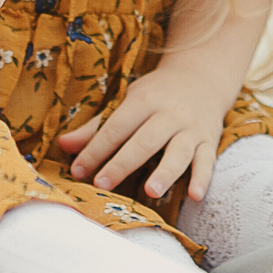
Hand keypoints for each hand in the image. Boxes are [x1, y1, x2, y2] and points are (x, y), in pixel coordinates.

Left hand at [56, 60, 233, 203]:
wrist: (202, 77)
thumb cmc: (156, 94)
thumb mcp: (128, 101)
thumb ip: (97, 126)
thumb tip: (63, 145)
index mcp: (143, 101)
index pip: (116, 127)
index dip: (96, 149)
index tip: (78, 170)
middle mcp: (169, 114)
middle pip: (144, 140)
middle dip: (122, 163)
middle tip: (102, 185)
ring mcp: (191, 128)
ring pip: (178, 151)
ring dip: (165, 172)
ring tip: (150, 192)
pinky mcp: (209, 141)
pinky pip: (207, 161)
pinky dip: (202, 178)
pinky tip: (195, 196)